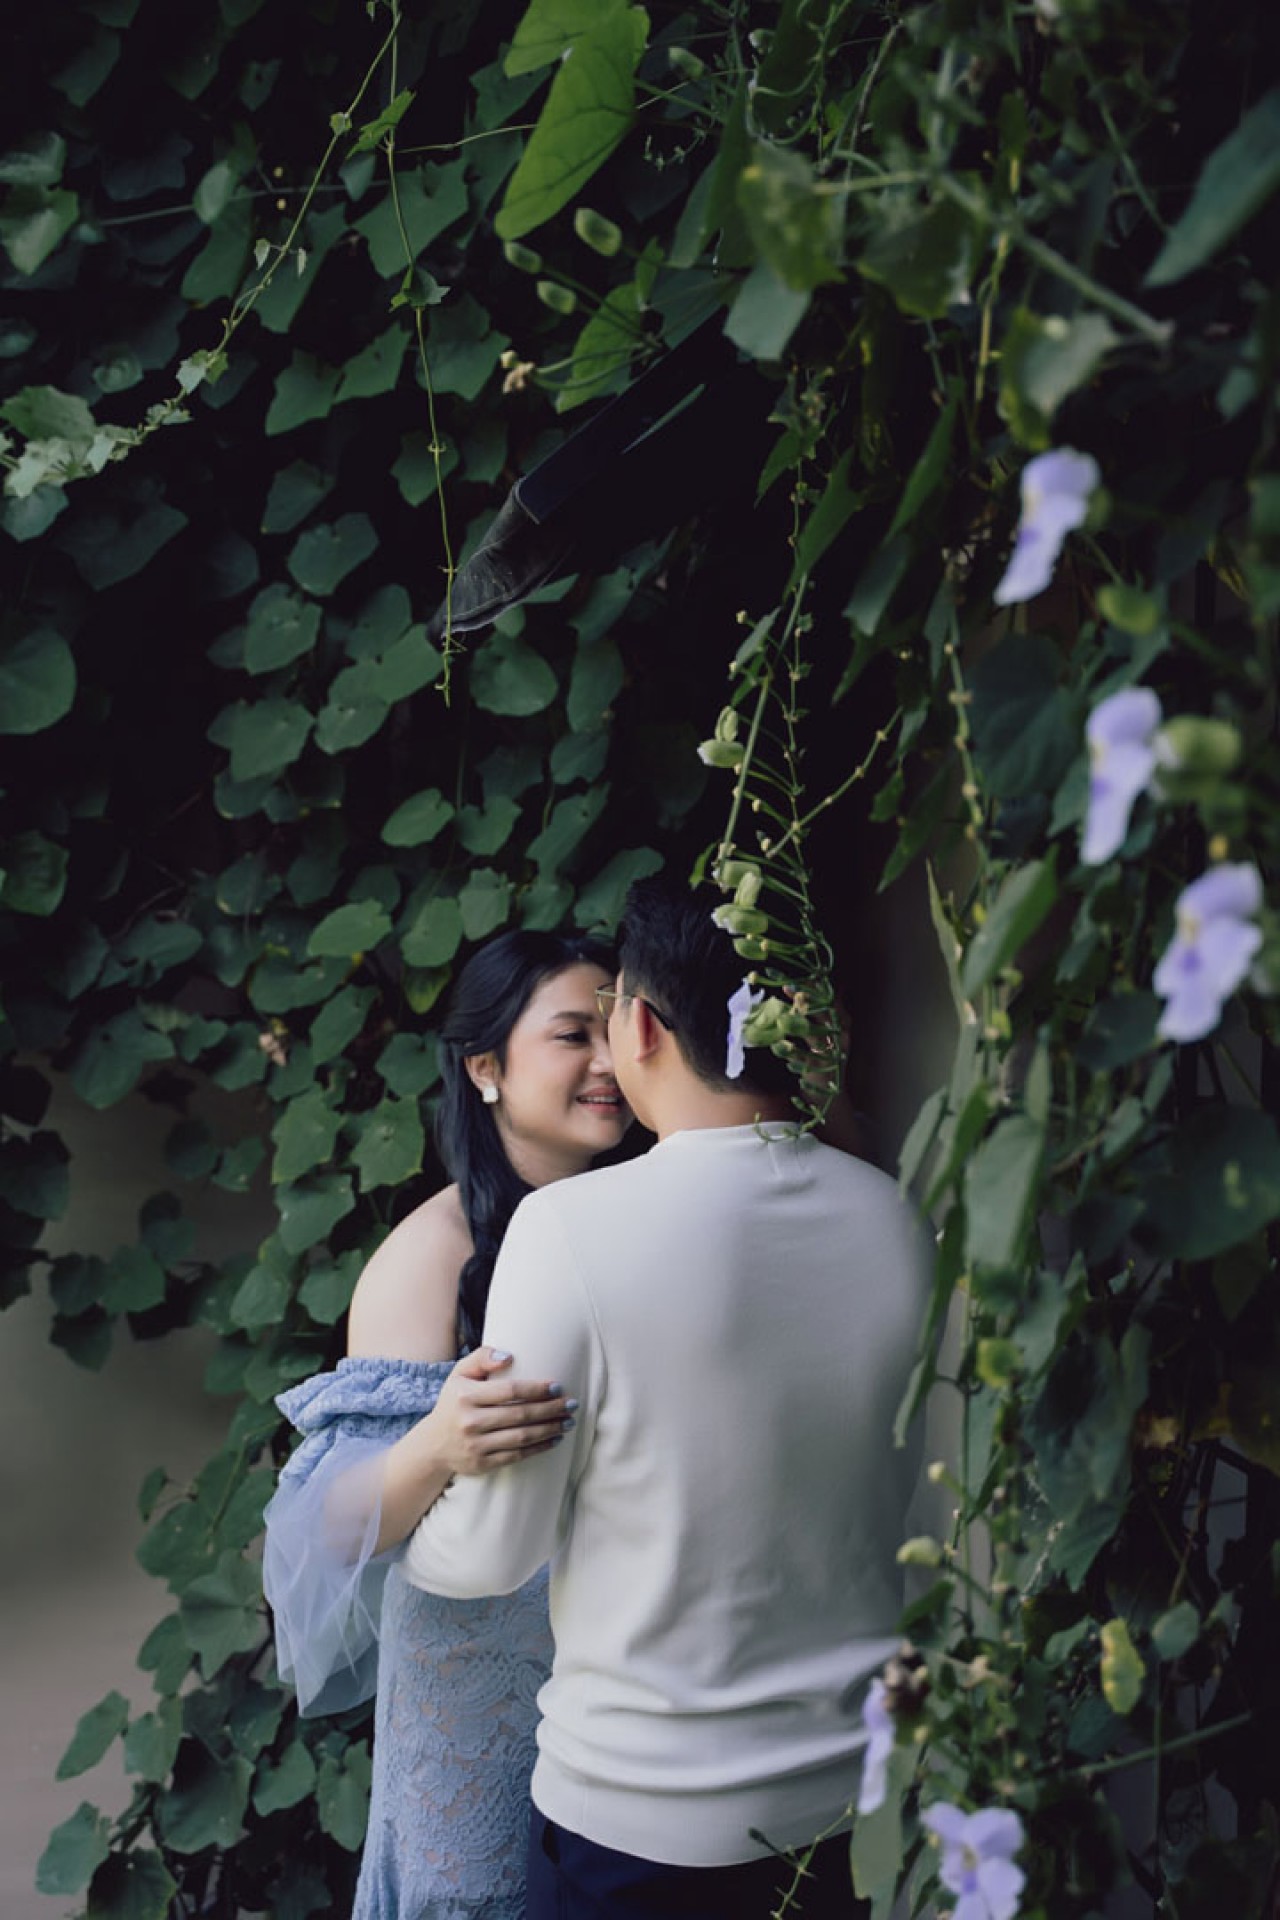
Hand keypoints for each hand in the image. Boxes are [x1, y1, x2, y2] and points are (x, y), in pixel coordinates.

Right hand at [423, 1348, 574, 1475]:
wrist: (433, 1445)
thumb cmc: (453, 1402)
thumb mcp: (460, 1374)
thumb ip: (482, 1357)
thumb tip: (509, 1356)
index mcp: (466, 1396)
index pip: (509, 1391)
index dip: (537, 1389)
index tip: (558, 1386)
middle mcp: (470, 1422)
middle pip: (520, 1414)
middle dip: (551, 1409)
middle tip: (572, 1404)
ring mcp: (476, 1445)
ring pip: (522, 1437)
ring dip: (550, 1429)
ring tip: (568, 1421)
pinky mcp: (482, 1464)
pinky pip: (517, 1455)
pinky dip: (539, 1448)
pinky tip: (554, 1439)